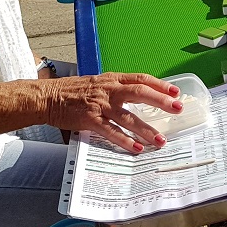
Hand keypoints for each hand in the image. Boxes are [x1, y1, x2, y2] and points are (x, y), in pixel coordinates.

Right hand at [43, 73, 181, 152]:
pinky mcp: (89, 120)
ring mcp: (99, 105)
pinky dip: (123, 140)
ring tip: (159, 140)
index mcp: (112, 79)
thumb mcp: (98, 83)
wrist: (48, 97)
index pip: (141, 78)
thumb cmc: (73, 91)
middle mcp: (109, 90)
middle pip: (140, 93)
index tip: (175, 92)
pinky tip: (135, 148)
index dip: (160, 84)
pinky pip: (110, 131)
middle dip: (161, 101)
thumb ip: (117, 89)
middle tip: (177, 109)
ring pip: (128, 117)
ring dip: (145, 129)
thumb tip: (137, 98)